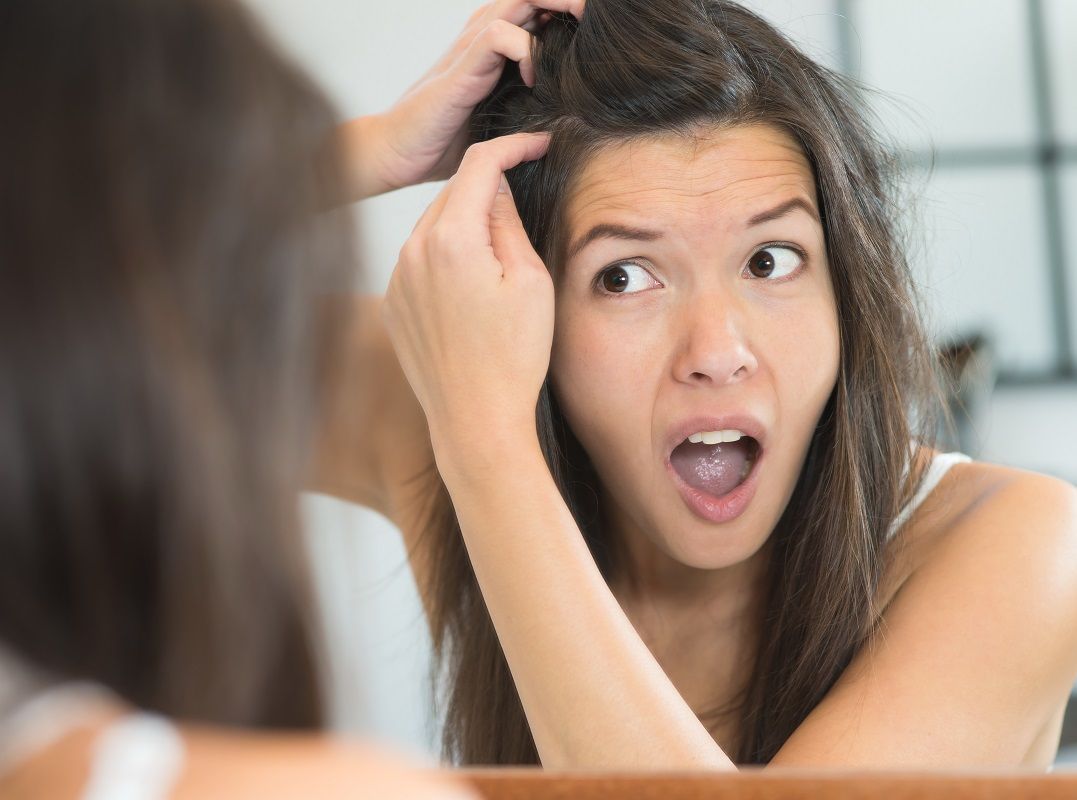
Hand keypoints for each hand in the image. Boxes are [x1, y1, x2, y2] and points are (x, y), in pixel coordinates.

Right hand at [344, 1, 581, 199]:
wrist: (397, 154)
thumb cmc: (446, 141)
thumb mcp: (503, 121)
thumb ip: (531, 109)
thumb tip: (576, 122)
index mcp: (498, 43)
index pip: (543, 7)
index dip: (573, 12)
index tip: (605, 36)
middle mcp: (486, 35)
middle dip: (573, 2)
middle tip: (604, 25)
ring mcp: (472, 48)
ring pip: (520, 0)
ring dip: (557, 9)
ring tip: (584, 35)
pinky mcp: (461, 68)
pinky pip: (497, 36)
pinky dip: (524, 50)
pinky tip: (533, 80)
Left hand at [382, 133, 551, 475]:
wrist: (475, 420)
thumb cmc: (513, 356)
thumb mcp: (530, 281)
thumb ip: (509, 222)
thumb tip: (497, 188)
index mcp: (451, 239)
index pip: (478, 166)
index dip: (511, 146)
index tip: (537, 144)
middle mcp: (412, 251)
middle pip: (452, 194)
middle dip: (487, 188)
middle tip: (524, 197)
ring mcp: (396, 278)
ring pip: (432, 227)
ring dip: (464, 224)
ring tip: (498, 254)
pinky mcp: (391, 304)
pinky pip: (418, 260)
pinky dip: (444, 256)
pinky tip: (470, 286)